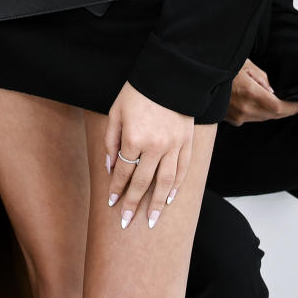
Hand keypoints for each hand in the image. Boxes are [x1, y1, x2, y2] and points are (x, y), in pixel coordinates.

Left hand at [104, 82, 192, 230]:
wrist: (167, 76)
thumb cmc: (136, 92)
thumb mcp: (116, 112)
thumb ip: (111, 140)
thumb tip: (111, 166)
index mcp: (134, 138)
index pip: (123, 172)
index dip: (116, 188)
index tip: (111, 202)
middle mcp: (155, 147)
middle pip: (142, 182)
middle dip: (133, 204)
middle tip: (126, 222)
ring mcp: (173, 146)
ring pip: (165, 182)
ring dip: (156, 204)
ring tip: (151, 220)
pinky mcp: (187, 143)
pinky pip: (182, 171)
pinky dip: (176, 187)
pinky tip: (169, 199)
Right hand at [225, 59, 297, 125]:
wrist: (202, 77)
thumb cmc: (224, 66)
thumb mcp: (246, 65)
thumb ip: (263, 79)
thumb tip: (273, 92)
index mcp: (250, 93)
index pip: (278, 108)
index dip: (291, 108)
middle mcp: (245, 108)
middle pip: (272, 115)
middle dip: (283, 110)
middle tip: (290, 103)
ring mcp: (237, 116)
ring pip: (263, 118)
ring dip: (270, 112)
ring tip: (270, 99)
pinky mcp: (232, 119)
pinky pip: (251, 118)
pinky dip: (257, 112)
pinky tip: (254, 102)